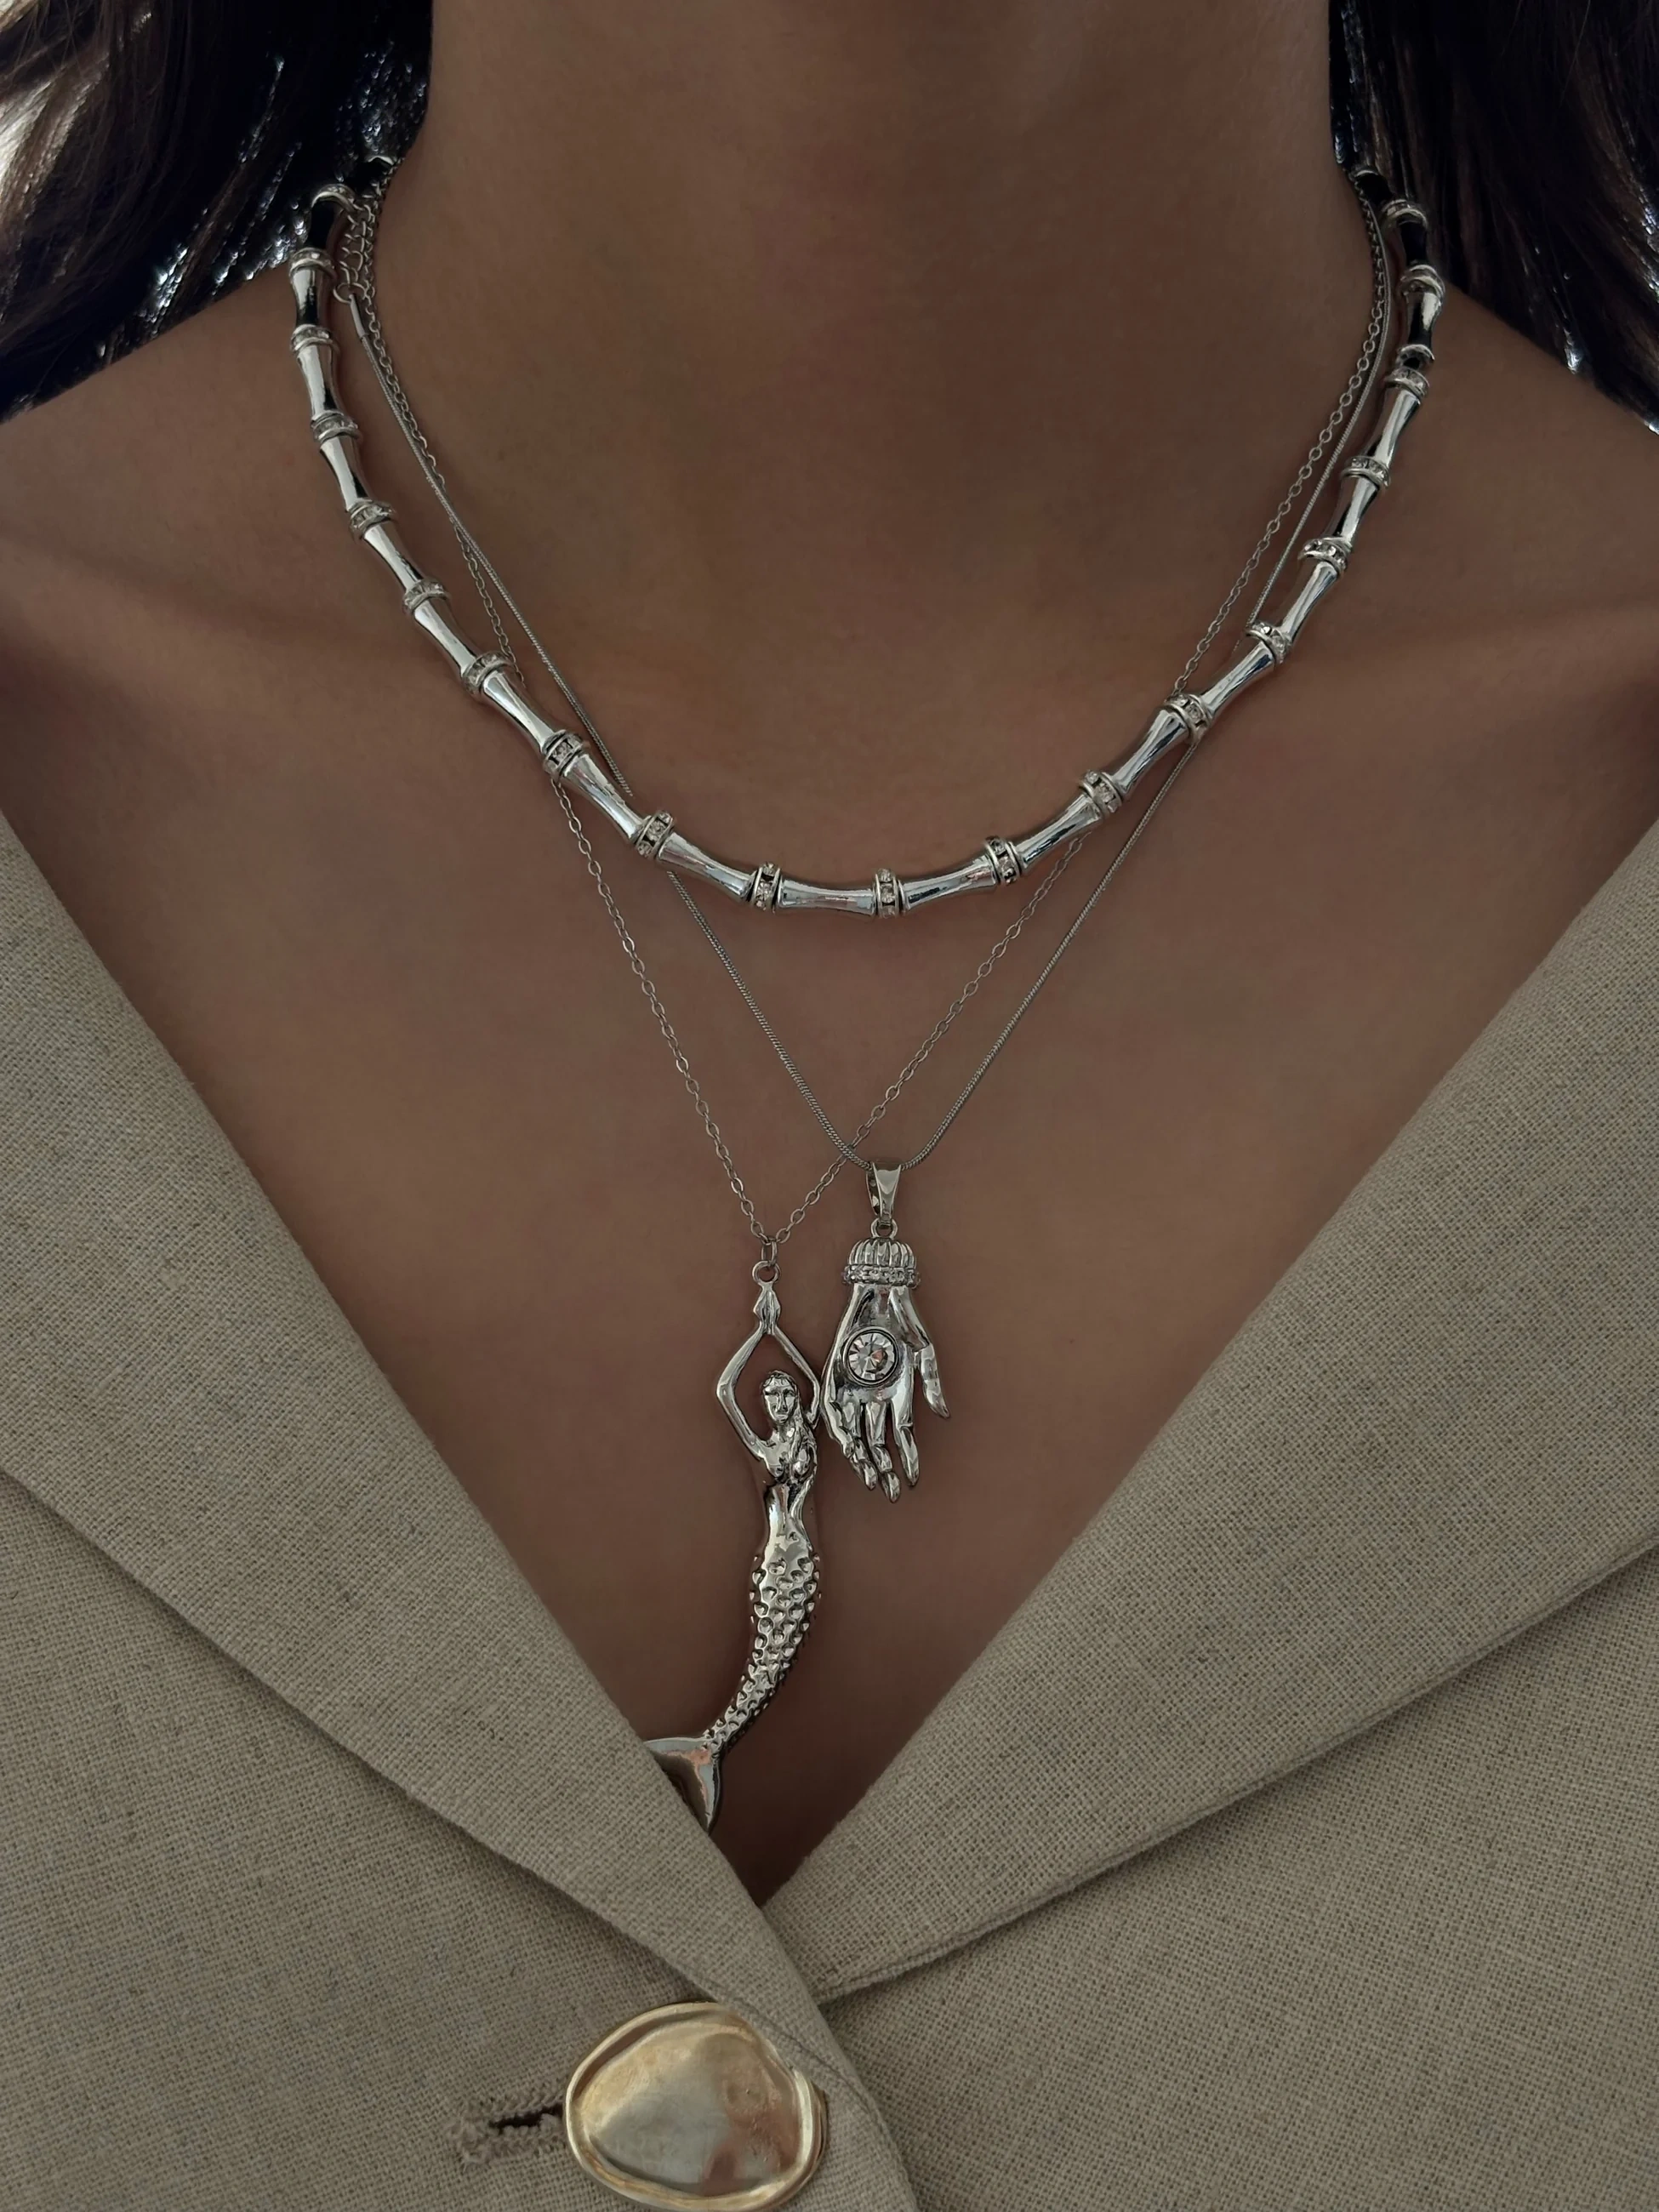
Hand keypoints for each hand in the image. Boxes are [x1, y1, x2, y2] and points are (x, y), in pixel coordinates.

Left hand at [823, 1282, 947, 1499]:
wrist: (880, 1292)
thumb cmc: (905, 1321)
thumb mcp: (925, 1353)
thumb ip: (933, 1385)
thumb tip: (944, 1415)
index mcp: (899, 1393)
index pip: (903, 1436)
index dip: (908, 1460)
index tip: (911, 1482)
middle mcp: (876, 1396)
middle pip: (879, 1442)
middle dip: (885, 1469)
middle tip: (889, 1492)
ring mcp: (854, 1389)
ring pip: (857, 1433)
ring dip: (863, 1457)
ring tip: (869, 1479)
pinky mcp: (834, 1378)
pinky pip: (834, 1412)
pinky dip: (840, 1432)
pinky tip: (848, 1451)